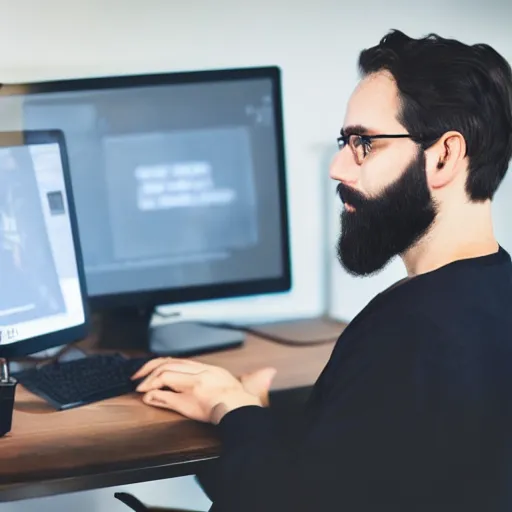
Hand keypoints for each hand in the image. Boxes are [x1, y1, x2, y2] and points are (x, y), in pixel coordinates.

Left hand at [132, 358, 275, 423]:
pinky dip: (154, 395)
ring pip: (165, 373)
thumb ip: (250, 377)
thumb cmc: (244, 403)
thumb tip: (269, 372)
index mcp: (210, 368)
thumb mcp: (241, 386)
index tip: (153, 368)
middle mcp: (201, 371)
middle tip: (137, 375)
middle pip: (169, 362)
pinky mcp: (190, 398)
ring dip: (149, 380)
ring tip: (140, 387)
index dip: (163, 363)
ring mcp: (194, 383)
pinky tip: (147, 397)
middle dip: (149, 368)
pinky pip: (167, 393)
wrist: (245, 412)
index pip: (180, 360)